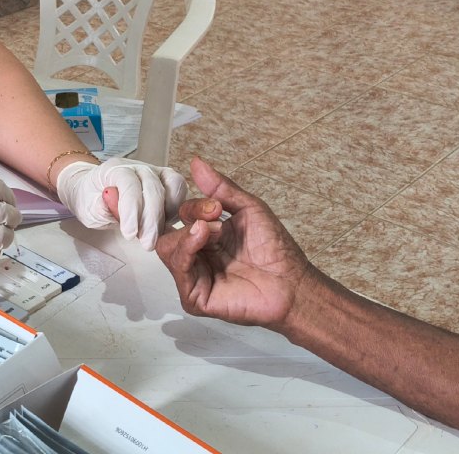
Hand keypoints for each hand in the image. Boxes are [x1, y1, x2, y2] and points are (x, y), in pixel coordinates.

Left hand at [56, 157, 186, 249]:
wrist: (96, 192)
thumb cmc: (92, 199)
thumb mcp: (87, 208)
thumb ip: (100, 206)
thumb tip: (112, 203)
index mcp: (115, 169)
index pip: (129, 184)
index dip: (131, 210)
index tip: (129, 233)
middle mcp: (138, 167)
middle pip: (153, 189)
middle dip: (152, 220)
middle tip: (147, 243)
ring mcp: (155, 171)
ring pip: (173, 186)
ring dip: (167, 215)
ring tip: (155, 235)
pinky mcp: (166, 180)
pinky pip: (179, 189)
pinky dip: (176, 208)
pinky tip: (164, 225)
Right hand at [154, 157, 313, 328]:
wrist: (291, 281)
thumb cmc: (275, 249)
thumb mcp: (248, 209)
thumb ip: (220, 187)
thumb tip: (196, 161)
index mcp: (208, 237)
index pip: (182, 217)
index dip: (194, 207)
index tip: (216, 207)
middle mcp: (198, 256)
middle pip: (169, 231)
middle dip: (190, 218)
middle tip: (215, 218)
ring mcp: (195, 277)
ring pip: (167, 250)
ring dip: (186, 234)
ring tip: (211, 232)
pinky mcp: (195, 297)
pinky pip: (177, 271)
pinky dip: (185, 251)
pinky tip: (202, 240)